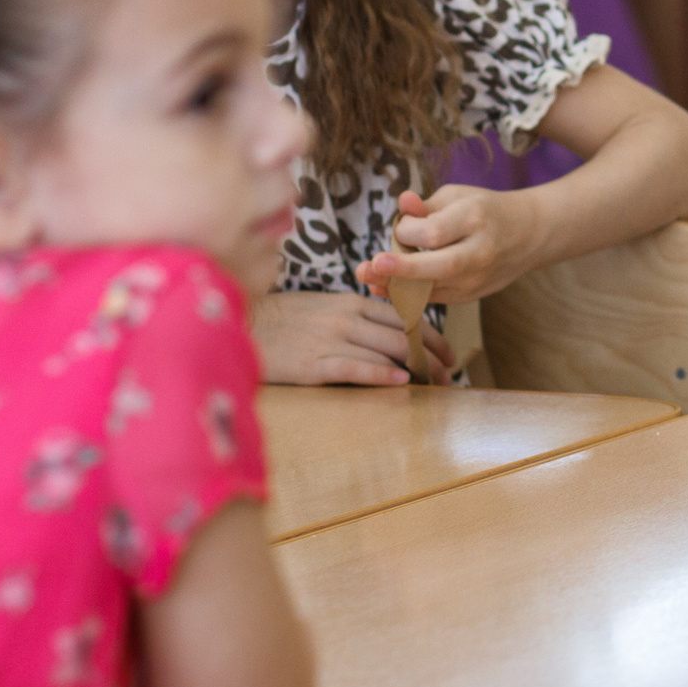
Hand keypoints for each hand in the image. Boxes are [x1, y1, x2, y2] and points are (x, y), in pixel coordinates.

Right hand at [249, 291, 454, 388]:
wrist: (238, 326)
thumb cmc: (280, 321)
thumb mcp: (321, 307)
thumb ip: (353, 317)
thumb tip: (387, 334)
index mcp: (349, 302)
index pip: (403, 316)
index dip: (431, 335)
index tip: (448, 352)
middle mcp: (345, 318)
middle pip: (402, 335)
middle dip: (431, 356)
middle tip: (449, 374)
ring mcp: (330, 340)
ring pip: (385, 351)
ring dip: (415, 369)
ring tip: (435, 384)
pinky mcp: (313, 364)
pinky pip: (355, 367)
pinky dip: (381, 374)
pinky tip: (400, 381)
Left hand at [352, 187, 536, 304]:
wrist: (529, 235)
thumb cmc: (486, 209)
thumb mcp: (458, 196)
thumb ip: (426, 205)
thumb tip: (402, 202)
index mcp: (475, 219)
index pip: (433, 232)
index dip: (408, 230)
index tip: (402, 223)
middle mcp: (480, 253)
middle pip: (437, 267)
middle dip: (402, 269)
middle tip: (372, 266)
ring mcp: (477, 280)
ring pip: (433, 290)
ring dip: (396, 285)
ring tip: (368, 279)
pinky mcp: (470, 297)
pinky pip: (434, 298)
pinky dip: (409, 293)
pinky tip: (387, 285)